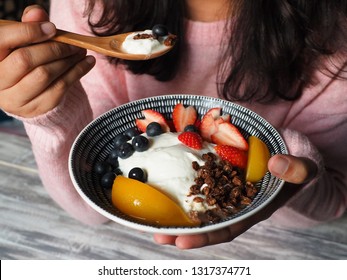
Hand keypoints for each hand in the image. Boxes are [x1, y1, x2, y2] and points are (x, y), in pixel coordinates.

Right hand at [0, 5, 94, 117]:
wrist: (27, 94)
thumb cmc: (22, 61)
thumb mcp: (21, 42)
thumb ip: (27, 26)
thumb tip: (37, 12)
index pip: (2, 41)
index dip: (27, 32)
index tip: (52, 28)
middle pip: (25, 59)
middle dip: (54, 48)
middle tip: (73, 42)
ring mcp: (16, 99)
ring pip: (45, 75)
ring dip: (68, 60)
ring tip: (81, 51)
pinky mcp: (36, 108)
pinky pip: (60, 88)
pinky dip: (77, 72)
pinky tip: (87, 63)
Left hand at [153, 154, 316, 248]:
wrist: (293, 150)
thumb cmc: (300, 166)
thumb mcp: (305, 169)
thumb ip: (295, 169)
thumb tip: (276, 163)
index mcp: (253, 209)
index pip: (228, 228)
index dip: (205, 237)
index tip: (181, 242)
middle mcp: (236, 201)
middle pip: (207, 220)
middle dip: (183, 230)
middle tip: (157, 234)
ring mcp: (227, 185)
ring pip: (201, 201)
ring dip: (178, 209)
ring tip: (154, 216)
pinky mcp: (222, 170)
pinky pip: (203, 178)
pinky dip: (186, 181)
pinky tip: (168, 181)